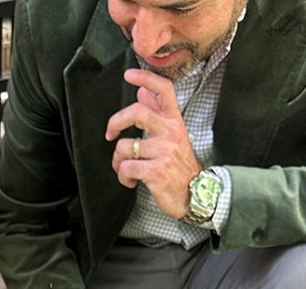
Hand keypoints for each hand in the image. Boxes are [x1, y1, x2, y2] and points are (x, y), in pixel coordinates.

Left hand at [107, 69, 196, 219]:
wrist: (195, 195)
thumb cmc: (179, 165)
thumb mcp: (172, 136)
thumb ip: (156, 113)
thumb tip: (142, 91)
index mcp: (174, 122)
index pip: (164, 91)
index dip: (145, 78)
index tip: (129, 75)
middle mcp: (170, 133)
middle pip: (137, 112)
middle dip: (115, 122)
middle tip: (110, 134)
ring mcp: (163, 152)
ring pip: (125, 146)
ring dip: (118, 161)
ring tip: (126, 168)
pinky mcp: (156, 171)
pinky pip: (126, 168)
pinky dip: (123, 177)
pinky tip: (132, 181)